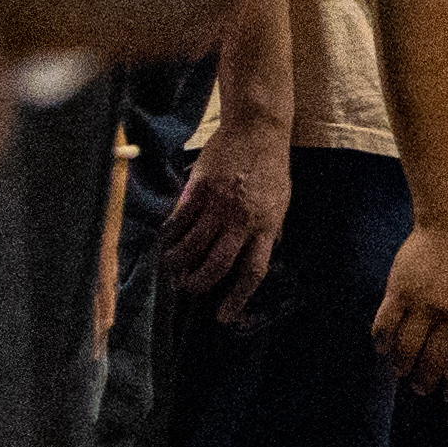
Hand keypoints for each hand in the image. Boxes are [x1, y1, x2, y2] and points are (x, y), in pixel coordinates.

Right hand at [165, 110, 292, 326]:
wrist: (257, 130)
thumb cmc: (271, 167)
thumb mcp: (281, 202)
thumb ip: (268, 229)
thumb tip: (256, 256)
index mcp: (266, 225)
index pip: (252, 270)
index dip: (237, 297)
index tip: (225, 316)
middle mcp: (241, 220)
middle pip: (216, 264)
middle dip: (199, 284)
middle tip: (189, 289)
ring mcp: (218, 205)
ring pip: (192, 246)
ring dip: (179, 262)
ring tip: (173, 268)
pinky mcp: (198, 190)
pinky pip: (179, 221)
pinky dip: (170, 236)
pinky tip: (166, 241)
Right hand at [372, 213, 447, 394]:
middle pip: (435, 362)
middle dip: (427, 382)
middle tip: (423, 388)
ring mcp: (424, 304)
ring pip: (407, 350)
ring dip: (403, 367)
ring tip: (403, 372)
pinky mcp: (399, 292)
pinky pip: (385, 326)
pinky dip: (382, 343)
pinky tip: (384, 350)